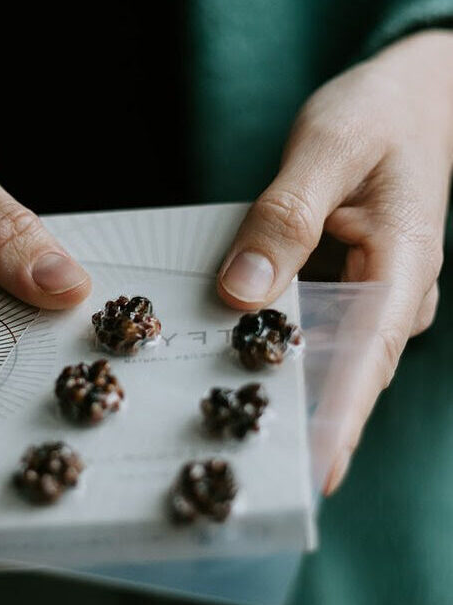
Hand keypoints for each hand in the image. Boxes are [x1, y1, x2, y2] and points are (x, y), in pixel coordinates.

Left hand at [217, 30, 452, 493]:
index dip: (341, 418)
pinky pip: (310, 331)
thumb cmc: (378, 113)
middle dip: (304, 423)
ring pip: (325, 359)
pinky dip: (276, 350)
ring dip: (287, 393)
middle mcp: (392, 294)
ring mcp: (371, 297)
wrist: (413, 95)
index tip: (314, 470)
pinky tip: (230, 366)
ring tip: (232, 435)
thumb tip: (242, 292)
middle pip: (345, 374)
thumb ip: (286, 217)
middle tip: (248, 469)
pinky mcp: (345, 289)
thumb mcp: (328, 147)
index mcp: (404, 263)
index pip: (369, 356)